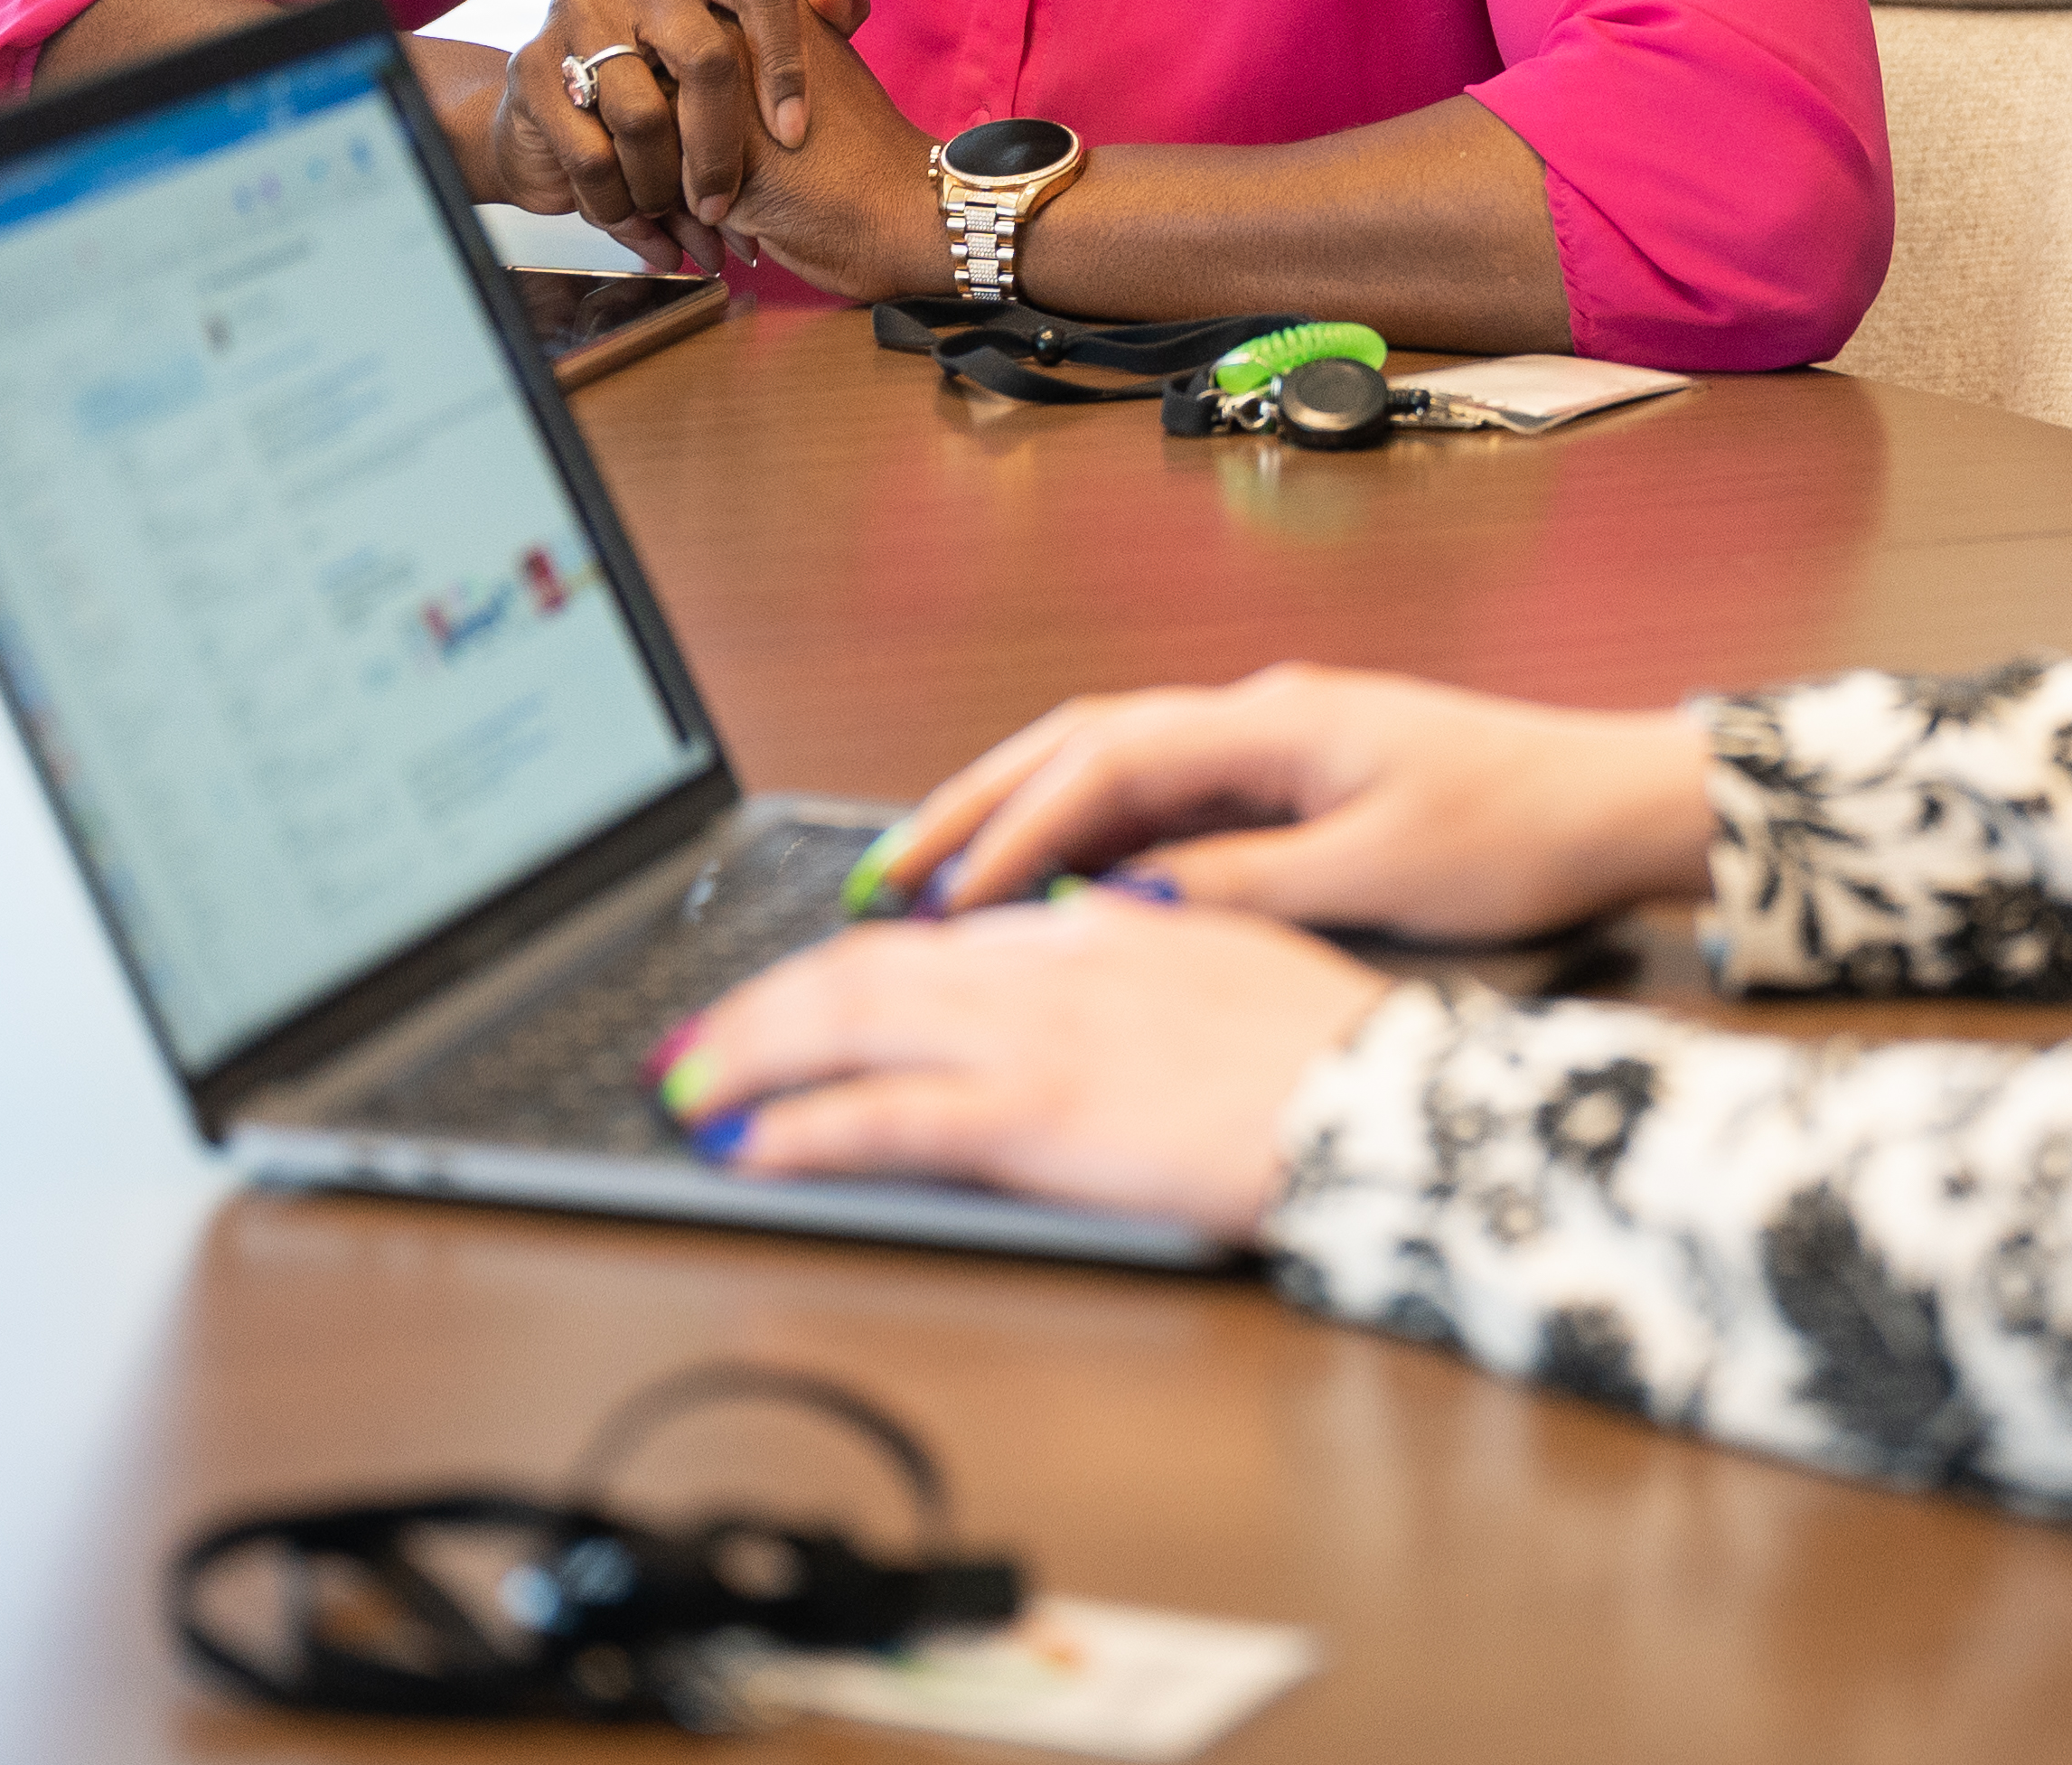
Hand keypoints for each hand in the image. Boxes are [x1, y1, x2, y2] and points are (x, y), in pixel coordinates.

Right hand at [491, 0, 914, 276]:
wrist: (565, 112)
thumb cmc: (677, 78)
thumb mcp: (752, 44)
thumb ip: (814, 15)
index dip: (785, 62)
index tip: (795, 132)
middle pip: (705, 57)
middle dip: (723, 147)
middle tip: (729, 202)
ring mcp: (575, 10)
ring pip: (644, 115)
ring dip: (668, 186)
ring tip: (685, 220)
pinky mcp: (532, 68)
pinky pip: (591, 154)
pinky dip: (622, 206)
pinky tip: (643, 228)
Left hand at [653, 892, 1387, 1238]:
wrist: (1381, 1099)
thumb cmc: (1329, 1051)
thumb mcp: (1227, 966)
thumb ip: (1144, 953)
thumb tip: (1088, 944)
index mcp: (1096, 925)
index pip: (937, 934)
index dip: (847, 963)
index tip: (794, 994)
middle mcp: (1045, 960)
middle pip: (865, 967)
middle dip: (762, 1005)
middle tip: (695, 1042)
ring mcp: (1033, 1034)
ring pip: (848, 1025)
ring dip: (751, 1055)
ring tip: (690, 1089)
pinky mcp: (1032, 1114)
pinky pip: (883, 1118)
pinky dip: (802, 1129)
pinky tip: (750, 1147)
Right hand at [864, 664, 1721, 942]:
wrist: (1612, 803)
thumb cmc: (1518, 832)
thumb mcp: (1377, 874)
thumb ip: (1244, 885)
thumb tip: (1124, 904)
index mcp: (1274, 722)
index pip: (1104, 764)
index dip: (1015, 832)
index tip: (947, 899)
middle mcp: (1258, 713)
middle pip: (1080, 742)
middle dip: (976, 806)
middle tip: (886, 876)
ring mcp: (1270, 739)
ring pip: (1109, 762)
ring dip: (1020, 816)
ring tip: (933, 882)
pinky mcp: (1288, 775)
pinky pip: (1158, 794)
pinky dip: (1086, 834)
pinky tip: (1044, 887)